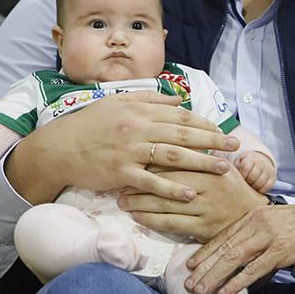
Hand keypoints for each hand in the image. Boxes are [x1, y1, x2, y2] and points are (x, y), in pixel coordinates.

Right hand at [5, 91, 237, 204]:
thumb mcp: (118, 102)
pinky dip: (172, 189)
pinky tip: (191, 193)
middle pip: (183, 134)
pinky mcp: (121, 173)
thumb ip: (150, 99)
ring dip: (201, 162)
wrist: (59, 147)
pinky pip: (151, 182)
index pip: (179, 115)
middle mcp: (138, 127)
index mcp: (139, 110)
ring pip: (173, 156)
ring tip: (223, 169)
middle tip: (235, 147)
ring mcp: (130, 151)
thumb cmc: (89, 124)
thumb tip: (179, 99)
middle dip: (213, 140)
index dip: (204, 123)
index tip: (221, 130)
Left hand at [117, 166, 267, 241]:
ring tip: (122, 201)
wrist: (251, 217)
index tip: (131, 158)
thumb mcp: (220, 166)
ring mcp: (205, 208)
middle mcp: (209, 186)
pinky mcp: (202, 229)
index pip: (177, 159)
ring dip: (140, 202)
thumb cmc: (231, 188)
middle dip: (141, 181)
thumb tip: (173, 134)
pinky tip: (137, 217)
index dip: (152, 159)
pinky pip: (172, 223)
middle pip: (168, 181)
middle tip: (120, 181)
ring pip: (166, 203)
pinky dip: (152, 220)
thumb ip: (199, 153)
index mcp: (211, 167)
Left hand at [184, 203, 294, 293]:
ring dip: (214, 276)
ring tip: (199, 291)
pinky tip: (225, 292)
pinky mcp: (281, 251)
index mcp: (255, 215)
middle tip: (187, 284)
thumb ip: (260, 231)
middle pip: (224, 247)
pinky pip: (254, 269)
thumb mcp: (278, 220)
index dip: (205, 251)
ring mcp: (269, 237)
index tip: (190, 264)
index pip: (224, 234)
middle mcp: (258, 223)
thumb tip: (245, 248)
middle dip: (204, 267)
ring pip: (233, 258)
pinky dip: (237, 282)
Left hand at [233, 150, 275, 193]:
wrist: (260, 160)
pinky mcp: (273, 178)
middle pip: (252, 177)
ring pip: (260, 183)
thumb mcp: (238, 162)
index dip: (242, 175)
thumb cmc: (245, 165)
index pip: (245, 168)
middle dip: (247, 182)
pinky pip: (267, 187)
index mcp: (250, 158)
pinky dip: (261, 190)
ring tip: (250, 185)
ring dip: (253, 187)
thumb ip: (233, 168)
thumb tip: (225, 174)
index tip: (240, 177)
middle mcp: (261, 163)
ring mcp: (268, 170)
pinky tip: (256, 188)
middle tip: (244, 183)